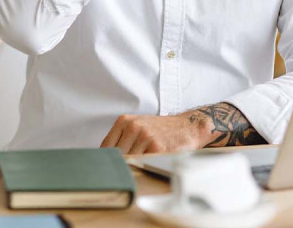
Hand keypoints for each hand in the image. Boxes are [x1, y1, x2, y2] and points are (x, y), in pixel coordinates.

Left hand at [100, 103, 266, 154]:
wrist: (187, 127)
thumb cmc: (161, 129)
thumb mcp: (137, 126)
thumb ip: (122, 139)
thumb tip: (105, 159)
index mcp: (124, 120)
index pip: (105, 147)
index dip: (107, 161)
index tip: (108, 170)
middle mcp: (133, 126)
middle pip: (116, 156)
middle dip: (120, 166)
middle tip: (123, 173)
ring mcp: (145, 136)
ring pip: (129, 162)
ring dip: (133, 168)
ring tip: (141, 166)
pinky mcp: (157, 147)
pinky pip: (143, 164)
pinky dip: (145, 168)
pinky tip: (150, 165)